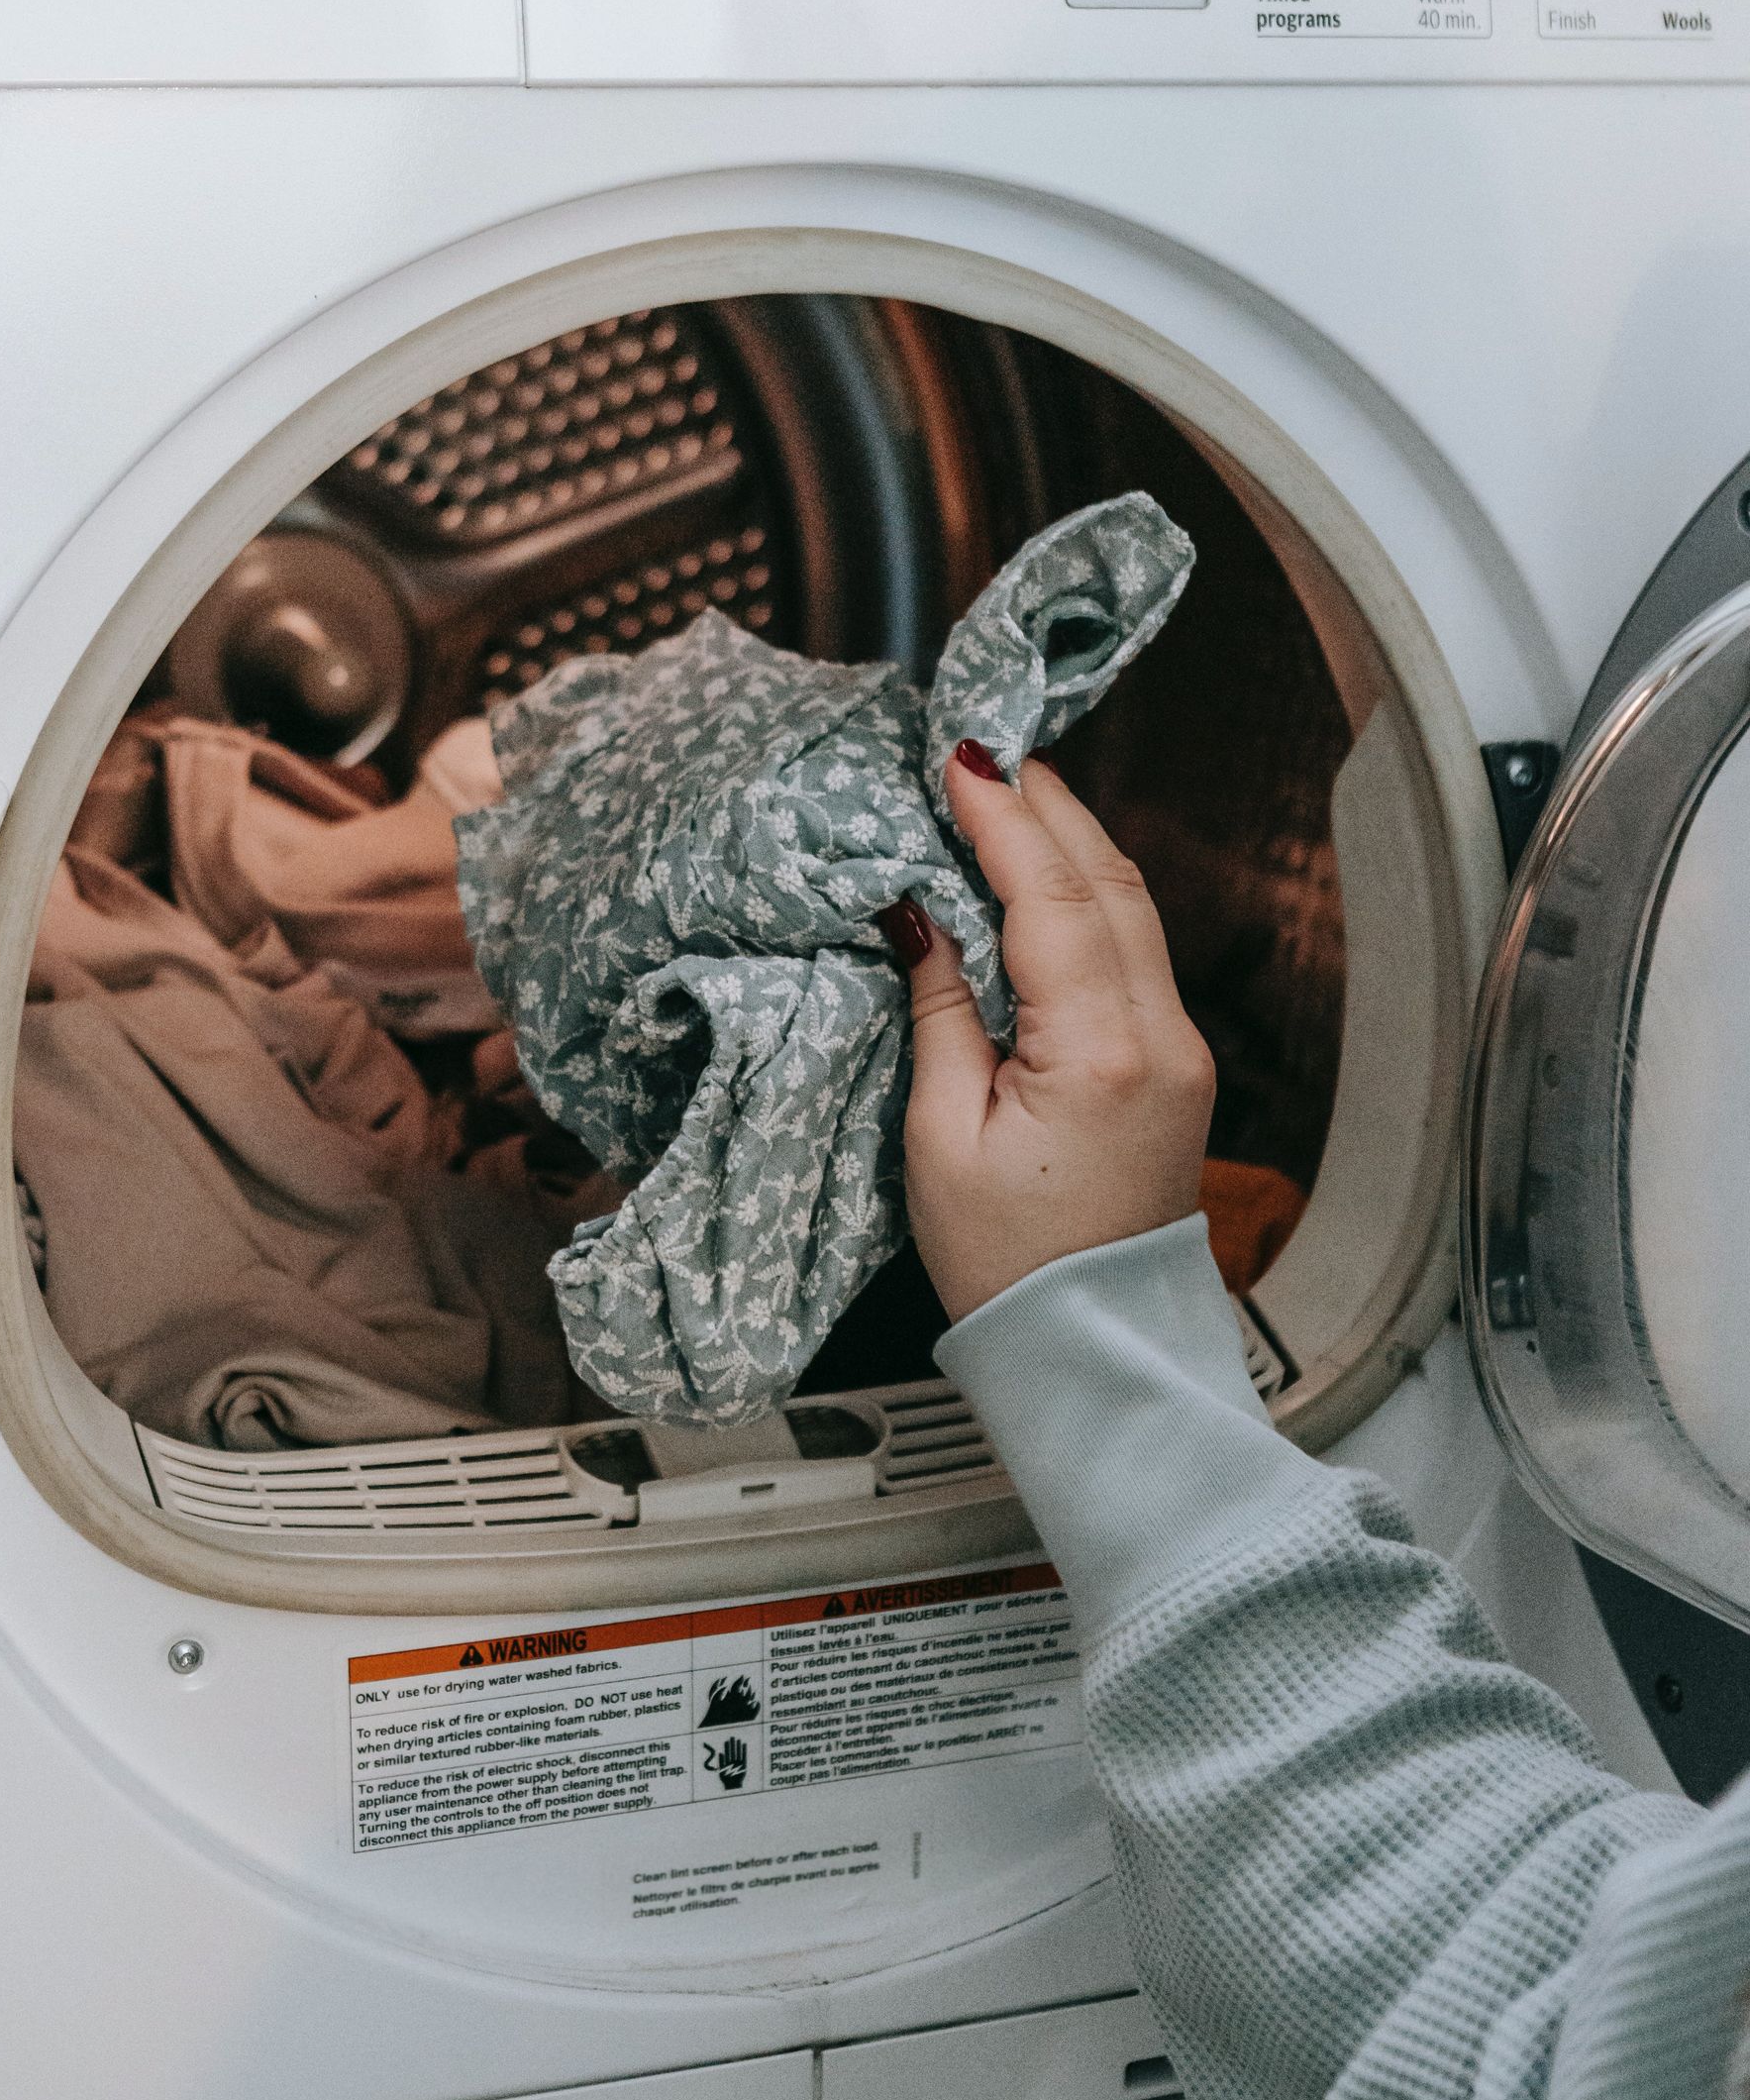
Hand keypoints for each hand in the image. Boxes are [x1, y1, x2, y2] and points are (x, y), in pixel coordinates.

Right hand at [880, 746, 1214, 1324]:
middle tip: (985, 751)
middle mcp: (1159, 1040)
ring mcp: (1180, 1050)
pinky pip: (1136, 950)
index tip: (959, 760)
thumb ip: (939, 1013)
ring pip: (1133, 908)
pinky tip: (1046, 874)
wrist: (1093, 1348)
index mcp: (1098, 1056)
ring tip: (1011, 793)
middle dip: (1047, 807)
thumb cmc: (1009, 1267)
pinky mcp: (1176, 1064)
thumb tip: (919, 915)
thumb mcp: (940, 1139)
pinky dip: (1090, 895)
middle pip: (1110, 883)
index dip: (1004, 820)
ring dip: (1072, 842)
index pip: (1052, 899)